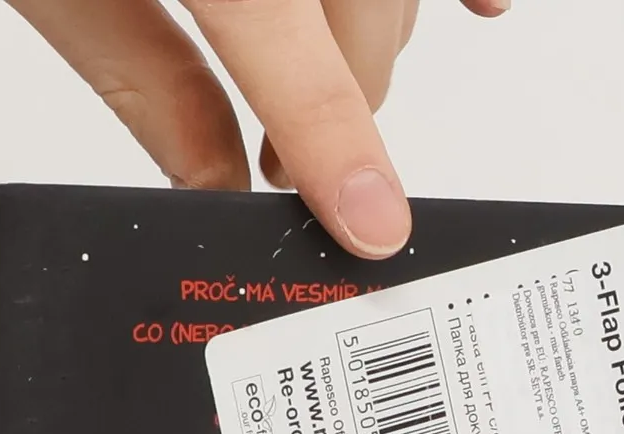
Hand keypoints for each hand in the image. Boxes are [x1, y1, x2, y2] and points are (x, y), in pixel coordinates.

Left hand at [3, 0, 511, 258]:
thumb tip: (214, 186)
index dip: (335, 138)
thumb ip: (144, 79)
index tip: (371, 222)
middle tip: (292, 165)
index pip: (283, 35)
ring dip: (374, 43)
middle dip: (346, 105)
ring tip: (327, 82)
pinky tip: (479, 5)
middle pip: (361, 9)